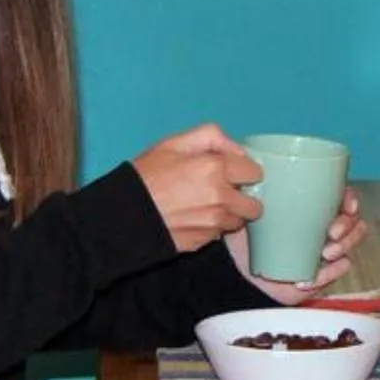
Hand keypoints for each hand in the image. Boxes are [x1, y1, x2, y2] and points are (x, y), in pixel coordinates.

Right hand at [131, 124, 263, 251]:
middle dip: (242, 198)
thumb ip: (212, 137)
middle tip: (222, 192)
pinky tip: (192, 219)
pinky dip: (211, 227)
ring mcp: (214, 223)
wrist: (123, 214)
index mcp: (216, 169)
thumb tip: (238, 151)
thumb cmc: (146, 175)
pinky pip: (219, 234)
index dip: (244, 171)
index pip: (256, 173)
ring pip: (237, 221)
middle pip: (254, 204)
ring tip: (204, 206)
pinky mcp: (204, 241)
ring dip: (228, 215)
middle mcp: (221, 198)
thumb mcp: (174, 143)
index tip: (233, 173)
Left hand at [239, 189, 366, 301]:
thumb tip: (249, 166)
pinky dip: (329, 274)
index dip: (351, 200)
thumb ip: (253, 189)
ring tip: (325, 255)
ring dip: (344, 247)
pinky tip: (311, 277)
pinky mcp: (324, 272)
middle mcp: (326, 225)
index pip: (344, 198)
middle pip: (355, 221)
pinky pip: (339, 270)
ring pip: (351, 245)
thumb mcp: (250, 209)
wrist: (242, 269)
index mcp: (315, 207)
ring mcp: (328, 249)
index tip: (347, 206)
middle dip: (349, 227)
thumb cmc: (248, 233)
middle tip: (331, 233)